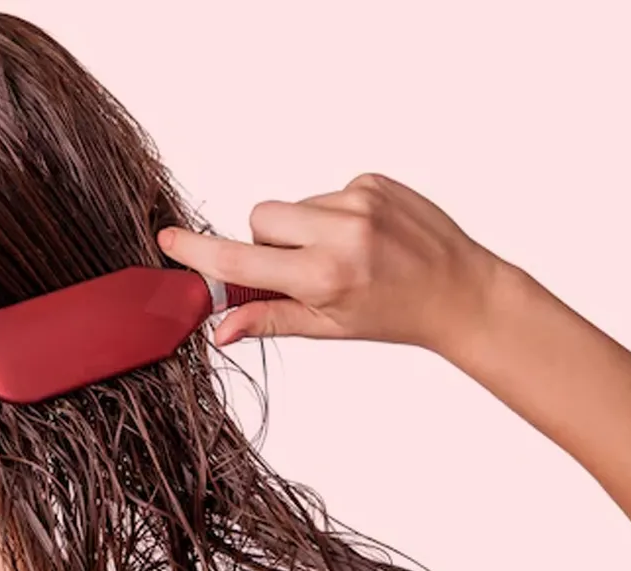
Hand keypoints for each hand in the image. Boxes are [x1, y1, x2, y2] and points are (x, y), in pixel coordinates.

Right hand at [157, 173, 506, 353]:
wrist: (462, 291)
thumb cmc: (394, 314)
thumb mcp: (328, 327)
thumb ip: (268, 320)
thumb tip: (219, 330)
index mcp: (325, 276)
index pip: (242, 261)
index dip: (199, 251)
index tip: (168, 240)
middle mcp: (342, 233)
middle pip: (259, 218)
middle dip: (265, 241)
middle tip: (297, 268)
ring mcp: (360, 201)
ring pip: (291, 205)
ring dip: (302, 228)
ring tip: (341, 253)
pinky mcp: (373, 181)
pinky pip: (324, 192)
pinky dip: (331, 214)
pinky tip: (362, 236)